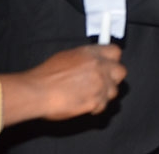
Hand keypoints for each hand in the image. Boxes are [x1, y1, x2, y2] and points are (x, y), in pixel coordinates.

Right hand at [0, 44, 126, 124]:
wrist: (37, 92)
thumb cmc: (46, 75)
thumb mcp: (68, 56)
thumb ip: (86, 58)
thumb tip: (94, 60)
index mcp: (92, 53)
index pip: (116, 52)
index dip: (112, 60)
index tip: (109, 65)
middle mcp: (99, 67)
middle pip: (121, 72)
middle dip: (113, 78)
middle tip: (102, 82)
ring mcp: (99, 85)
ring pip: (113, 91)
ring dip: (104, 94)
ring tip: (89, 95)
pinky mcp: (96, 101)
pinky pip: (102, 105)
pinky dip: (95, 107)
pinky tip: (83, 104)